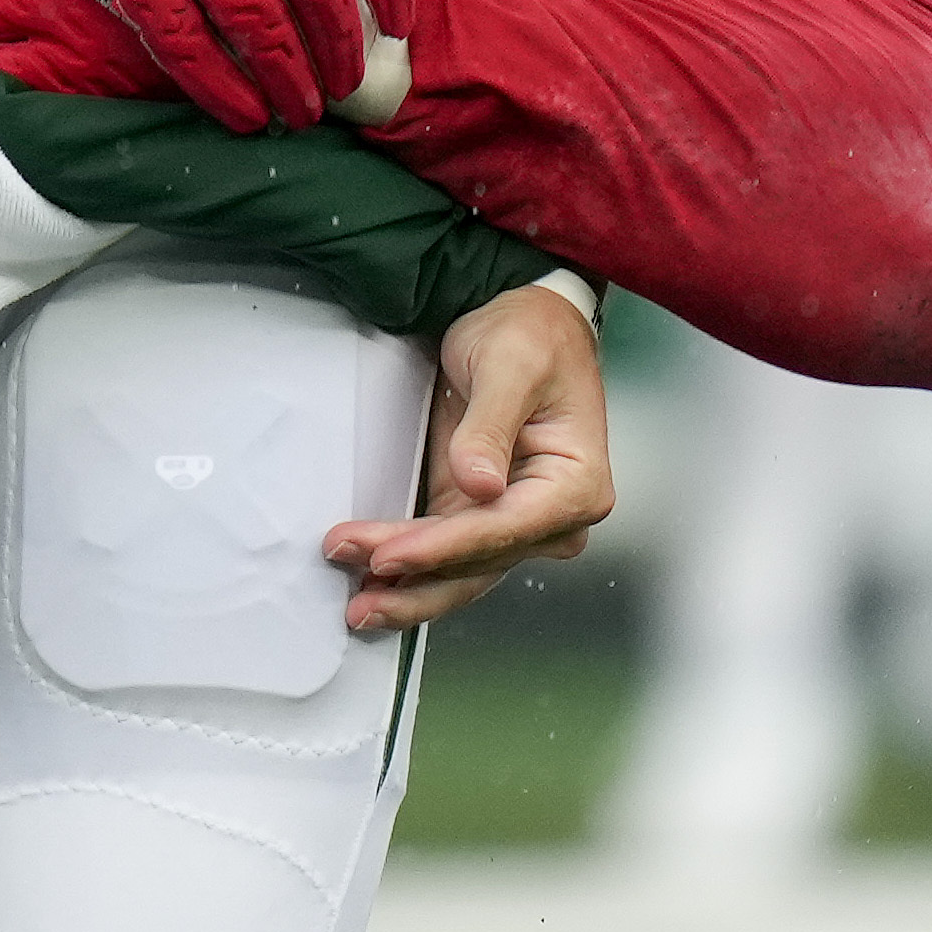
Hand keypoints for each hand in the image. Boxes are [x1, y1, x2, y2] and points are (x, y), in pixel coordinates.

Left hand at [324, 280, 610, 636]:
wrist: (530, 325)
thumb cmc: (532, 338)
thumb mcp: (510, 366)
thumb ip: (492, 425)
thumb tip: (484, 486)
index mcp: (575, 486)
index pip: (501, 529)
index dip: (441, 549)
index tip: (387, 556)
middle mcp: (553, 518)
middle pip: (477, 563)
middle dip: (413, 580)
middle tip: (356, 596)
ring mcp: (517, 522)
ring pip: (461, 573)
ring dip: (408, 591)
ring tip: (356, 607)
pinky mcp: (483, 514)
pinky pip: (447, 556)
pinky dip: (412, 572)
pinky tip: (373, 585)